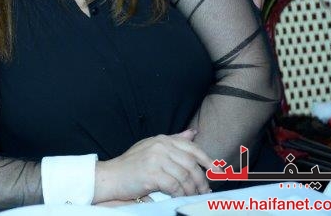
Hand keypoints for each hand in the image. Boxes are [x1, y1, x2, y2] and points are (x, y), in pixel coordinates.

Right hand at [94, 129, 212, 201]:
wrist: (111, 177)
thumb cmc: (132, 165)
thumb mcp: (152, 148)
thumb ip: (173, 141)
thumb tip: (193, 133)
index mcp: (162, 139)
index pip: (192, 148)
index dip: (208, 161)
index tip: (219, 173)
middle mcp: (160, 146)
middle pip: (191, 164)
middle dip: (201, 180)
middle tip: (205, 191)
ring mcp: (156, 159)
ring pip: (184, 177)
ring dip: (192, 190)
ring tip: (193, 196)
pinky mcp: (152, 173)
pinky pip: (175, 186)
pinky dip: (180, 194)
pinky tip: (180, 198)